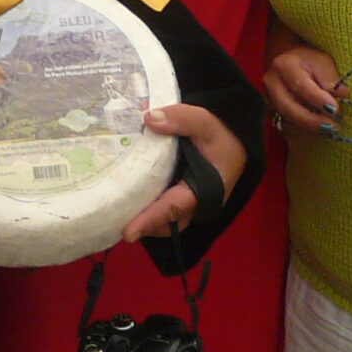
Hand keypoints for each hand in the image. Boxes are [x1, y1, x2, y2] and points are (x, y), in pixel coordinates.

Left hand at [123, 104, 246, 241]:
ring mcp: (192, 204)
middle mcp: (198, 203)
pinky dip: (150, 206)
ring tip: (119, 208)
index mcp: (205, 190)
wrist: (235, 138)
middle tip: (116, 218)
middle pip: (167, 223)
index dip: (150, 219)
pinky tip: (131, 193)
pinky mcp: (184, 198)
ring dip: (146, 218)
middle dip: (144, 225)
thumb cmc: (222, 133)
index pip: (173, 208)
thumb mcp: (205, 122)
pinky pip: (166, 209)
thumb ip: (180, 119)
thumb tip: (149, 119)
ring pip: (166, 220)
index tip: (128, 232)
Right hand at [262, 43, 345, 137]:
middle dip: (312, 121)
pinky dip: (302, 134)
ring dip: (309, 130)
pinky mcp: (271, 113)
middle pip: (288, 108)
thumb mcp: (322, 61)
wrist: (286, 61)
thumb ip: (331, 77)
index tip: (336, 110)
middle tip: (334, 128)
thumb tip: (342, 93)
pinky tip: (318, 133)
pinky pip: (284, 129)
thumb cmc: (307, 60)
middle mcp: (271, 84)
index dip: (318, 100)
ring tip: (329, 131)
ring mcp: (268, 100)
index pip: (300, 85)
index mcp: (283, 66)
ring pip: (285, 122)